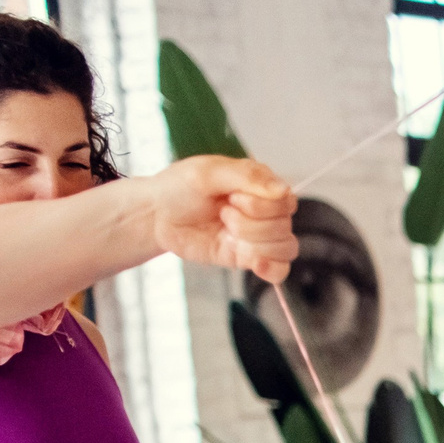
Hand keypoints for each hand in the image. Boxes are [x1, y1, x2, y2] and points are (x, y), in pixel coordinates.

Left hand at [147, 157, 299, 284]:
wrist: (157, 215)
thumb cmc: (180, 187)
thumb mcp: (208, 172)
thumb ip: (247, 177)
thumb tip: (283, 190)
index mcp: (261, 185)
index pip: (286, 201)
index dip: (262, 206)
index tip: (233, 198)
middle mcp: (266, 211)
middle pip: (284, 227)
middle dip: (250, 224)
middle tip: (222, 213)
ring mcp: (260, 236)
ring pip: (284, 248)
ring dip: (253, 243)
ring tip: (226, 232)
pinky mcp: (250, 257)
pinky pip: (280, 270)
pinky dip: (272, 269)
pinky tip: (257, 265)